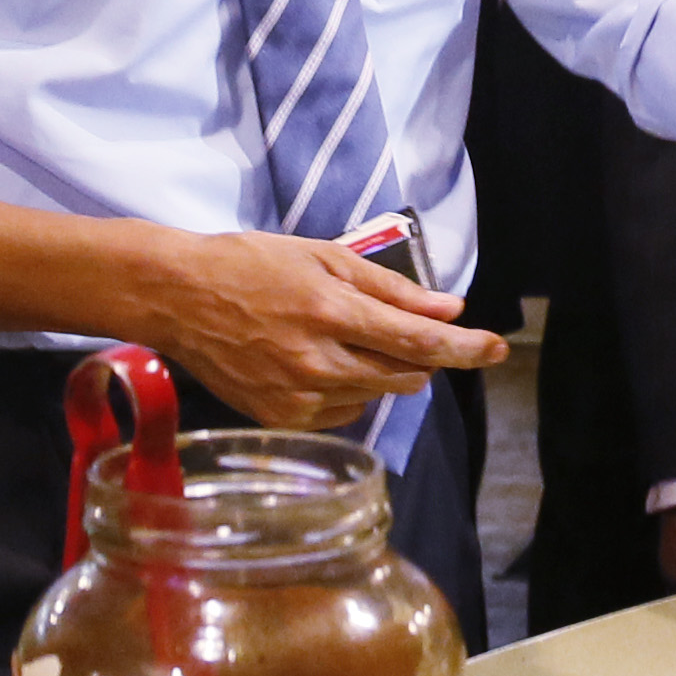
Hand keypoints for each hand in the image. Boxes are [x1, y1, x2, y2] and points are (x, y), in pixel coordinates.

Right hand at [136, 230, 507, 429]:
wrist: (178, 297)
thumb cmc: (251, 264)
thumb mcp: (324, 257)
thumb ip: (390, 287)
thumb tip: (448, 308)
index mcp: (333, 312)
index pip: (419, 342)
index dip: (465, 348)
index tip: (497, 349)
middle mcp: (319, 362)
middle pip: (405, 375)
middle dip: (418, 356)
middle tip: (395, 327)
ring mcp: (298, 396)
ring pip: (375, 395)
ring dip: (381, 370)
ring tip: (344, 336)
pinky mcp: (280, 418)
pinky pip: (342, 413)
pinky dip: (348, 391)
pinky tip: (320, 362)